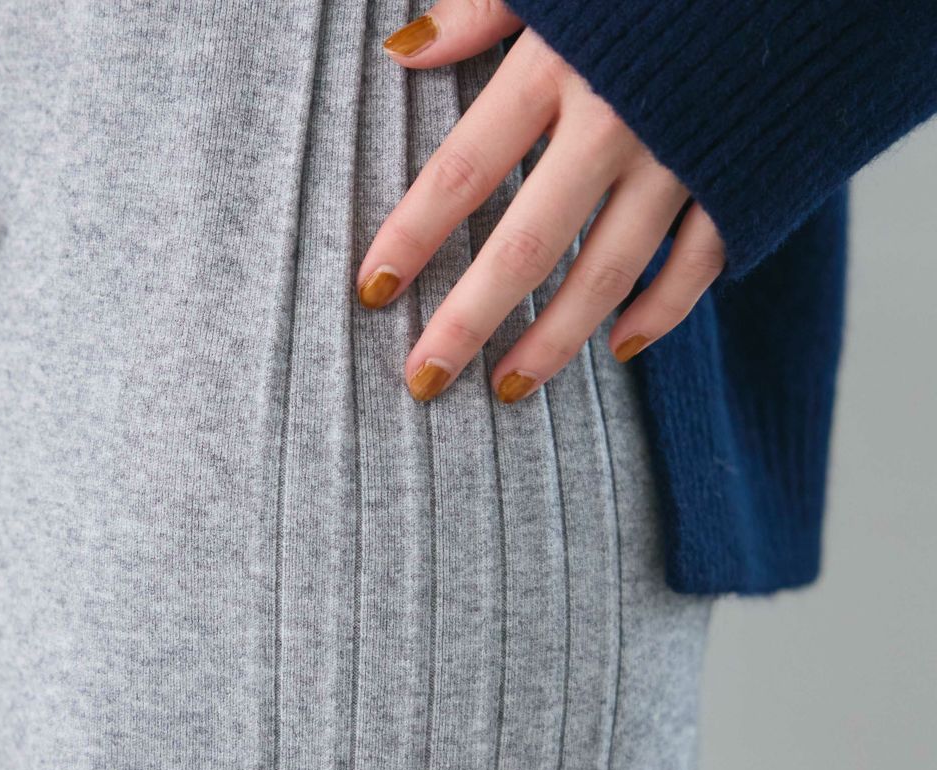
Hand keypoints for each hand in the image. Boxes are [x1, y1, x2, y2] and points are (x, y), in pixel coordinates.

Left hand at [356, 0, 726, 402]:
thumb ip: (484, 11)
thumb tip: (405, 51)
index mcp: (559, 64)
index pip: (464, 169)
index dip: (413, 233)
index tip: (373, 289)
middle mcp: (614, 124)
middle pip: (525, 245)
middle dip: (467, 319)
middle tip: (424, 378)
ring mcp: (681, 161)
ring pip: (605, 274)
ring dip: (551, 341)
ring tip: (506, 388)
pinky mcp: (739, 181)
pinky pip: (696, 266)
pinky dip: (660, 312)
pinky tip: (619, 350)